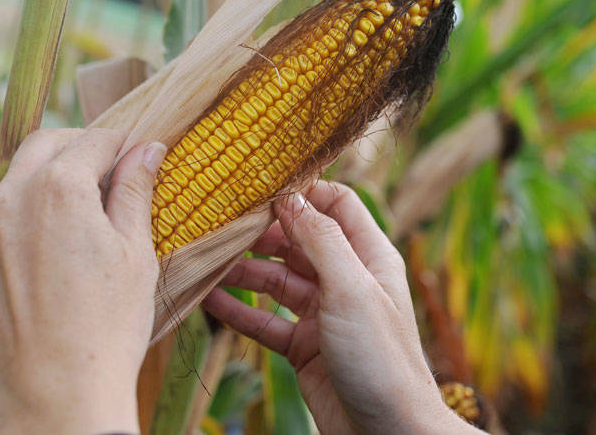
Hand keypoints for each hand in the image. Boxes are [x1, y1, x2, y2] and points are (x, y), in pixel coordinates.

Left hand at [0, 128, 165, 433]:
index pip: (95, 139)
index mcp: (58, 188)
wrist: (55, 400)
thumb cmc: (108, 327)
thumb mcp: (135, 254)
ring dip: (42, 192)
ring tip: (75, 230)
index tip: (137, 153)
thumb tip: (146, 148)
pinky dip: (16, 235)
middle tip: (105, 173)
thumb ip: (135, 191)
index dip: (122, 141)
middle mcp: (7, 201)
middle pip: (43, 147)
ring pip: (11, 191)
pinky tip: (42, 271)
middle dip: (76, 150)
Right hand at [202, 181, 481, 433]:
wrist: (390, 434)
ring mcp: (323, 314)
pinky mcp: (304, 347)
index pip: (335, 204)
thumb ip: (320, 240)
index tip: (260, 186)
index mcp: (369, 256)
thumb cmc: (382, 359)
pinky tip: (210, 299)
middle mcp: (346, 279)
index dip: (301, 192)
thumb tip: (290, 196)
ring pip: (276, 280)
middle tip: (220, 222)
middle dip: (261, 231)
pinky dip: (239, 310)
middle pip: (298, 239)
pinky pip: (266, 321)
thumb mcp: (351, 289)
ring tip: (206, 260)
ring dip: (243, 270)